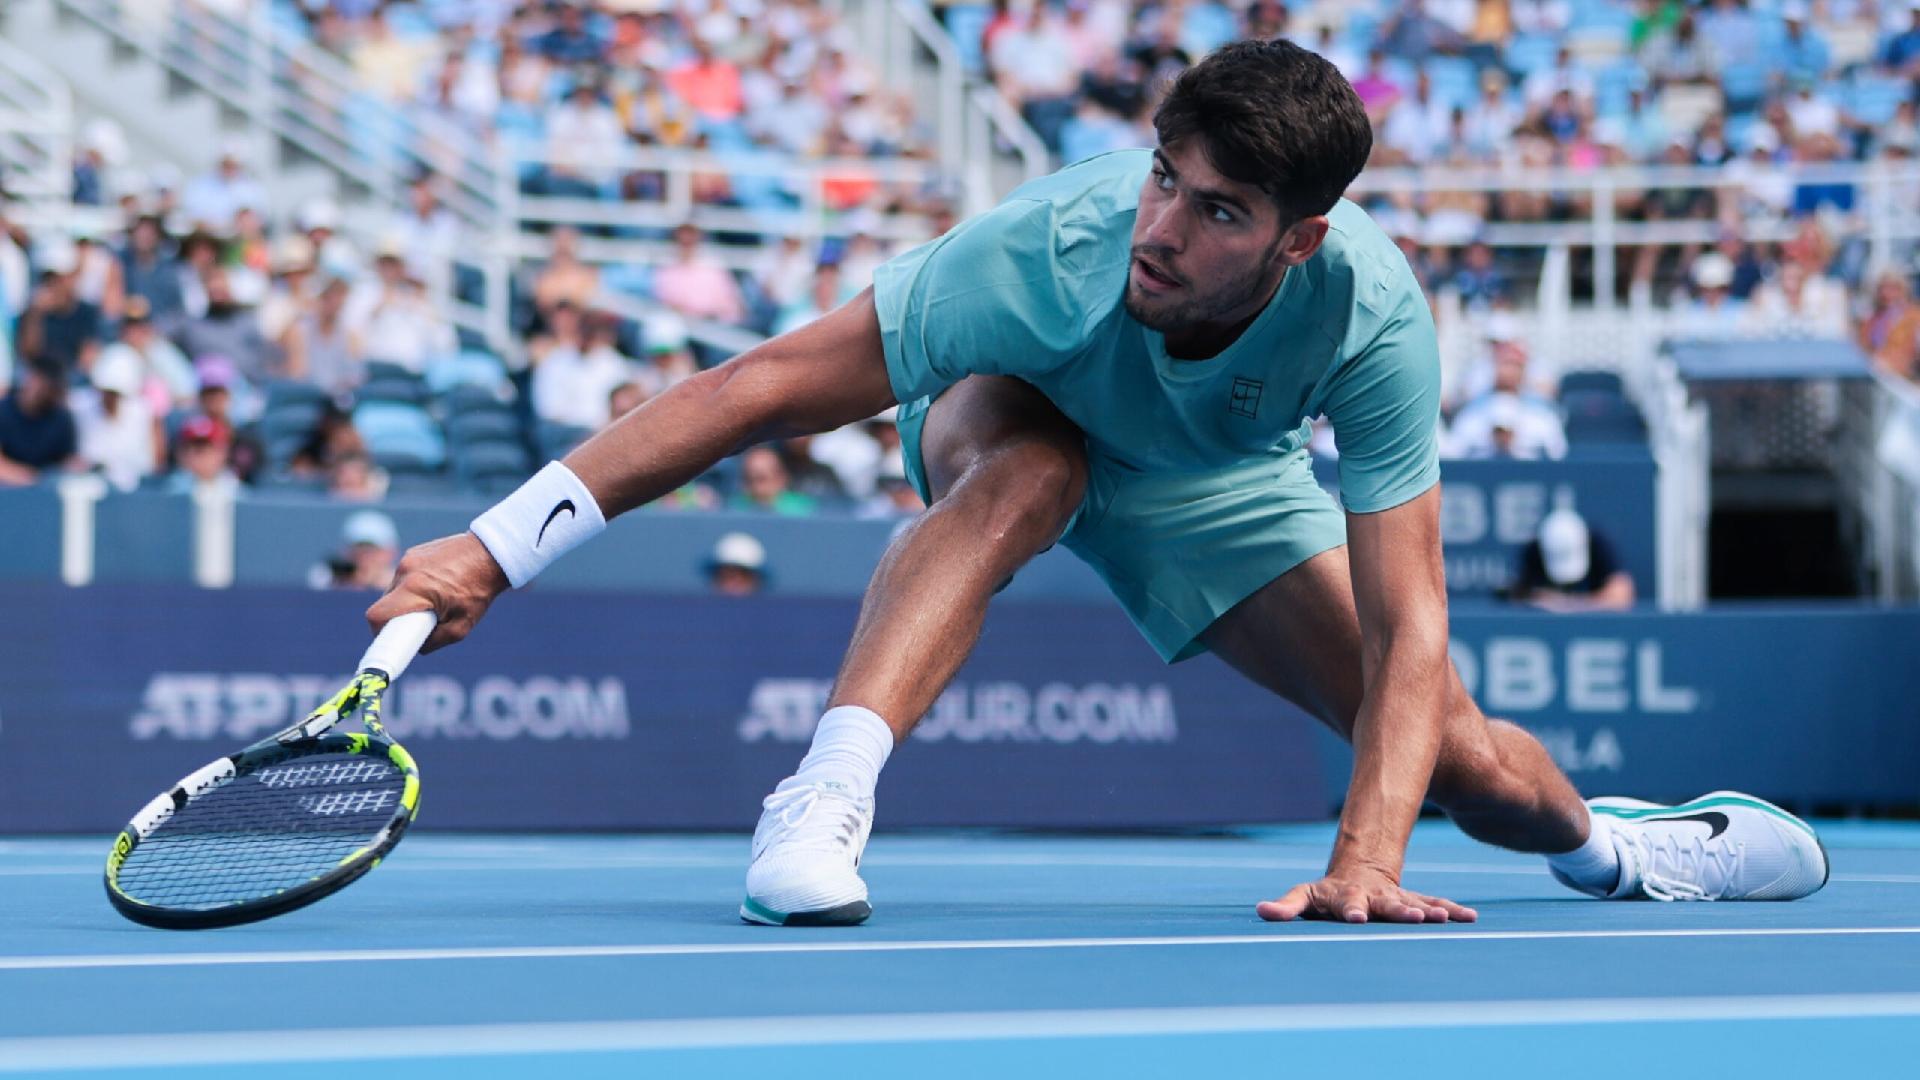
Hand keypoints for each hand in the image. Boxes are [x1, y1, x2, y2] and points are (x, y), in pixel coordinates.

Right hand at [366, 532, 509, 653]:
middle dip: (398, 618)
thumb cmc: (479, 591)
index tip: (392, 641)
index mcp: (414, 588)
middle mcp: (406, 571)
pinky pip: (405, 577)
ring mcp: (409, 559)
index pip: (378, 615)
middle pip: (385, 604)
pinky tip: (437, 588)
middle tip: (420, 625)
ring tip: (435, 603)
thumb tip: (417, 648)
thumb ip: (434, 641)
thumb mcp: (461, 627)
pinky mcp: (415, 553)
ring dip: (407, 602)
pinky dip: (414, 587)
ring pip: (395, 590)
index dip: (380, 632)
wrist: (494, 555)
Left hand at [1257, 870, 1477, 923]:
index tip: (1357, 918)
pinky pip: (1435, 904)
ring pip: (1415, 902)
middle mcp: (1374, 897)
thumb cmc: (1326, 894)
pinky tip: (1469, 918)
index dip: (1351, 910)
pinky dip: (1451, 911)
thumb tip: (1261, 911)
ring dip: (1430, 911)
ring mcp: (1396, 898)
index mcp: (1346, 898)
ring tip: (1444, 919)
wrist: (1358, 872)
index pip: (1346, 904)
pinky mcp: (1413, 900)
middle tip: (1413, 916)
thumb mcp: (1304, 896)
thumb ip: (1286, 906)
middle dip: (1398, 911)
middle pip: (1386, 904)